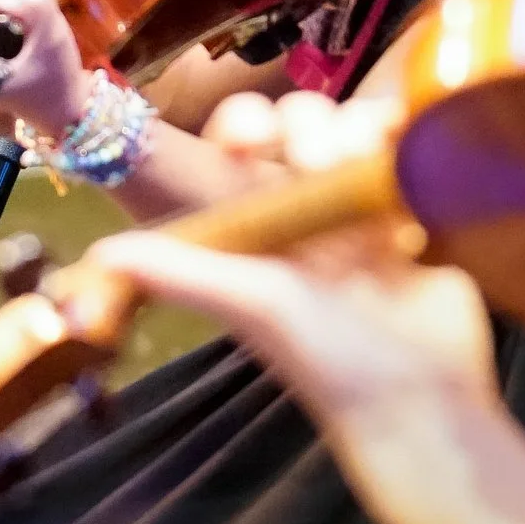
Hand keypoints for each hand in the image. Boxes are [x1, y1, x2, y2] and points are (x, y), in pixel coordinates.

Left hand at [85, 92, 524, 523]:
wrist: (422, 402)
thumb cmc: (326, 358)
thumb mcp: (249, 307)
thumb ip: (179, 274)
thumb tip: (102, 255)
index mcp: (260, 219)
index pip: (243, 141)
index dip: (244, 124)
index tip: (246, 143)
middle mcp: (307, 206)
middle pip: (302, 121)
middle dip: (307, 125)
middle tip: (317, 163)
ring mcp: (364, 206)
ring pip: (357, 127)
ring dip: (359, 131)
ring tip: (372, 169)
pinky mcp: (416, 214)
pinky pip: (411, 150)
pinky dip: (408, 137)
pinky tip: (410, 146)